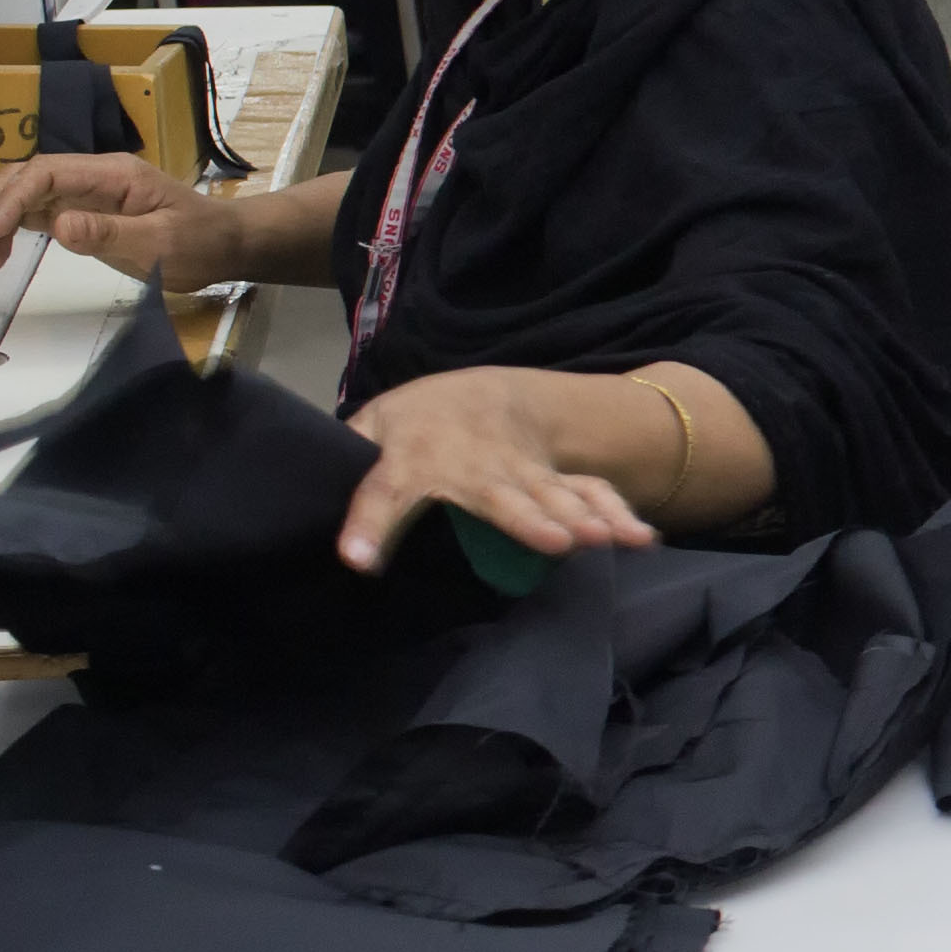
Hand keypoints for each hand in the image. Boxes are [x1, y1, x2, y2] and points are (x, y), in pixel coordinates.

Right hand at [0, 151, 239, 285]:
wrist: (226, 244)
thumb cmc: (201, 241)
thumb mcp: (160, 243)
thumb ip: (109, 232)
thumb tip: (58, 225)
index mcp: (112, 174)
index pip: (46, 174)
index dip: (11, 200)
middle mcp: (94, 177)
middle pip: (26, 178)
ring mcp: (87, 193)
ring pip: (25, 195)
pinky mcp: (84, 212)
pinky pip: (37, 213)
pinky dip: (13, 231)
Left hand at [337, 367, 662, 573]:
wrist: (483, 391)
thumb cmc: (414, 424)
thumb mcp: (372, 431)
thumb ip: (349, 462)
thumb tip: (311, 499)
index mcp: (410, 456)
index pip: (384, 490)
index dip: (369, 523)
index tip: (357, 560)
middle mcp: (470, 464)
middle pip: (496, 494)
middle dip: (525, 517)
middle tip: (552, 542)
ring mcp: (519, 470)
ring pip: (552, 493)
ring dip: (582, 516)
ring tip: (606, 540)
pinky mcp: (552, 477)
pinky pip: (587, 493)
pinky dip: (616, 513)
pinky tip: (639, 539)